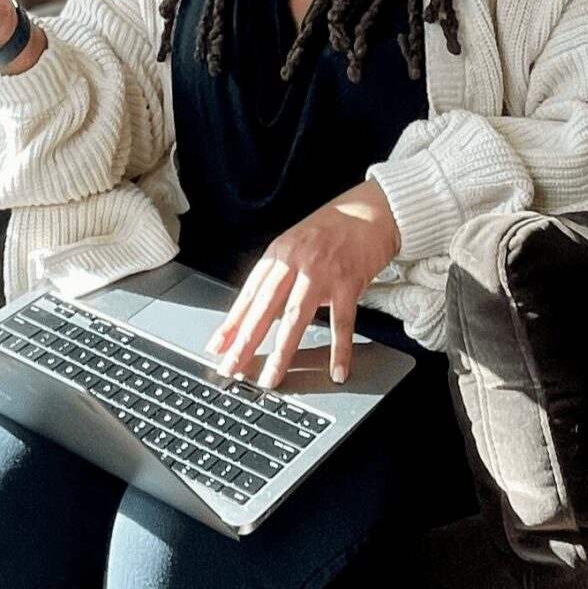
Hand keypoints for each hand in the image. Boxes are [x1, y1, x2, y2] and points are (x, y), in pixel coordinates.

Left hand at [202, 182, 400, 388]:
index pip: (249, 295)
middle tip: (232, 369)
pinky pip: (342, 321)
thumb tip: (260, 314)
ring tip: (271, 378)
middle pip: (264, 310)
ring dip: (282, 352)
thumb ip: (279, 278)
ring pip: (295, 318)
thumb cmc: (332, 229)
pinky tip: (336, 370)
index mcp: (278, 254)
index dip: (231, 323)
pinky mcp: (348, 281)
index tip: (217, 347)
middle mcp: (294, 262)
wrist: (370, 210)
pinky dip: (340, 349)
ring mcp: (321, 272)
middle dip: (245, 343)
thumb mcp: (296, 246)